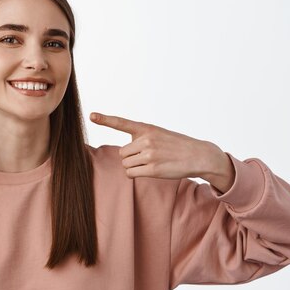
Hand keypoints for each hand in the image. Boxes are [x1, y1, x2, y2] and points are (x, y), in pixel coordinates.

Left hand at [89, 112, 233, 187]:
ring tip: (152, 162)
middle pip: (122, 153)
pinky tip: (151, 170)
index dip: (105, 119)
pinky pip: (131, 173)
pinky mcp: (152, 170)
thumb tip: (125, 152)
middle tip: (147, 156)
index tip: (91, 115)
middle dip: (131, 156)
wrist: (198, 155)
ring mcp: (149, 155)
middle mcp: (146, 140)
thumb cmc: (176, 145)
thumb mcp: (158, 134)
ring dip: (134, 166)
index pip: (122, 123)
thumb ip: (141, 138)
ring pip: (125, 164)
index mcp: (146, 128)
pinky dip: (136, 174)